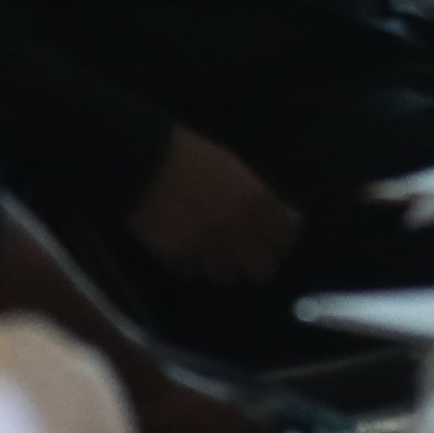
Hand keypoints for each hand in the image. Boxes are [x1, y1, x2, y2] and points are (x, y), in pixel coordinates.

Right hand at [127, 124, 300, 290]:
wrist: (141, 162)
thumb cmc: (189, 156)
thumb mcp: (234, 167)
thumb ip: (260, 196)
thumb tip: (292, 217)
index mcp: (255, 200)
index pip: (285, 238)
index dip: (282, 241)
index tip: (275, 241)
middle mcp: (238, 227)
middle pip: (263, 268)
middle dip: (259, 263)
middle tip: (249, 256)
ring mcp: (210, 245)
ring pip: (230, 276)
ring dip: (226, 267)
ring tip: (216, 255)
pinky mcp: (180, 258)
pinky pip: (197, 273)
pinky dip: (196, 266)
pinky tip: (191, 251)